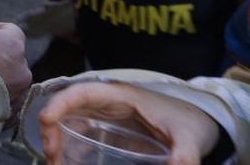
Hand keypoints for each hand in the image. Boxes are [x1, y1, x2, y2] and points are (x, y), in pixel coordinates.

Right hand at [39, 83, 219, 164]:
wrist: (203, 124)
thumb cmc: (193, 122)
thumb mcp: (190, 139)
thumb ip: (184, 157)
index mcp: (121, 97)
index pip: (82, 93)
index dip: (60, 103)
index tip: (46, 121)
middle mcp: (107, 104)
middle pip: (69, 110)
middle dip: (53, 130)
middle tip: (51, 158)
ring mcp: (106, 118)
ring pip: (72, 124)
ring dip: (59, 142)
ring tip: (54, 164)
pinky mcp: (110, 133)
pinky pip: (82, 138)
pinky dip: (71, 151)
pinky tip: (68, 164)